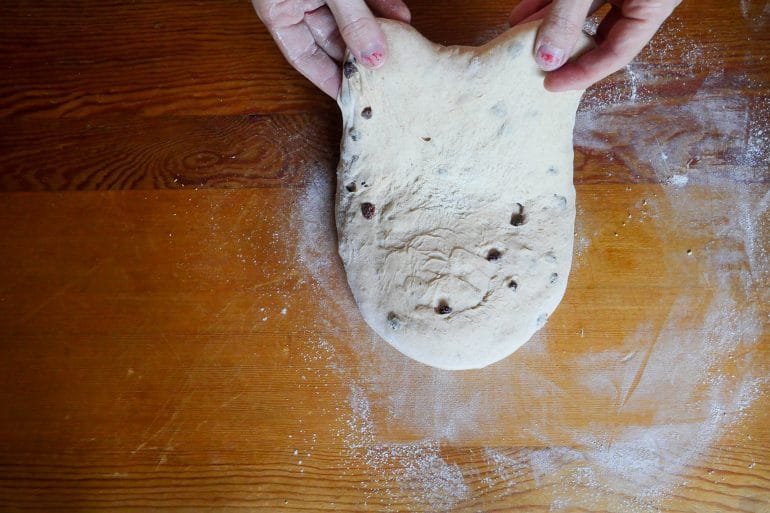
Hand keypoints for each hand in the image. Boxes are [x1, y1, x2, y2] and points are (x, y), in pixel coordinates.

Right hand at [253, 0, 410, 96]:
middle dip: (360, 54)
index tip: (351, 98)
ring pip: (350, 16)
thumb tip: (374, 57)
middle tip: (385, 74)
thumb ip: (352, 19)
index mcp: (277, 11)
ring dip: (376, 29)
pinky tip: (400, 16)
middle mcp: (295, 1)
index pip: (303, 57)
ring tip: (401, 45)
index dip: (328, 79)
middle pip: (330, 39)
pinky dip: (380, 4)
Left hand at [509, 0, 681, 90]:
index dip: (582, 74)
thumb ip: (567, 16)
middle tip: (530, 66)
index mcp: (654, 5)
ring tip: (517, 37)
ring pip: (582, 11)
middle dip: (560, 50)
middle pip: (596, 35)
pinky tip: (523, 11)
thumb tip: (545, 57)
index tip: (550, 86)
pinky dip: (550, 2)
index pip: (616, 54)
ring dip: (548, 24)